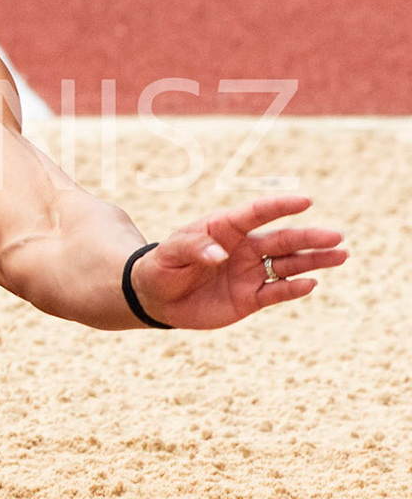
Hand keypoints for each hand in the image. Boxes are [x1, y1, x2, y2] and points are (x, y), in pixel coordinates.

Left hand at [131, 194, 346, 329]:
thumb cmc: (163, 266)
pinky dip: (294, 289)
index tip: (306, 200)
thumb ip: (194, 249)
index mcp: (225, 228)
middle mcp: (244, 248)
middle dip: (310, 238)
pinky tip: (311, 284)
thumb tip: (220, 255)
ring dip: (314, 261)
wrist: (157, 297)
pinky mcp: (251, 297)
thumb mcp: (170, 254)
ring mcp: (251, 272)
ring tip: (341, 255)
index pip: (256, 213)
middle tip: (337, 236)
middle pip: (283, 240)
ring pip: (289, 264)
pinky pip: (278, 292)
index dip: (280, 206)